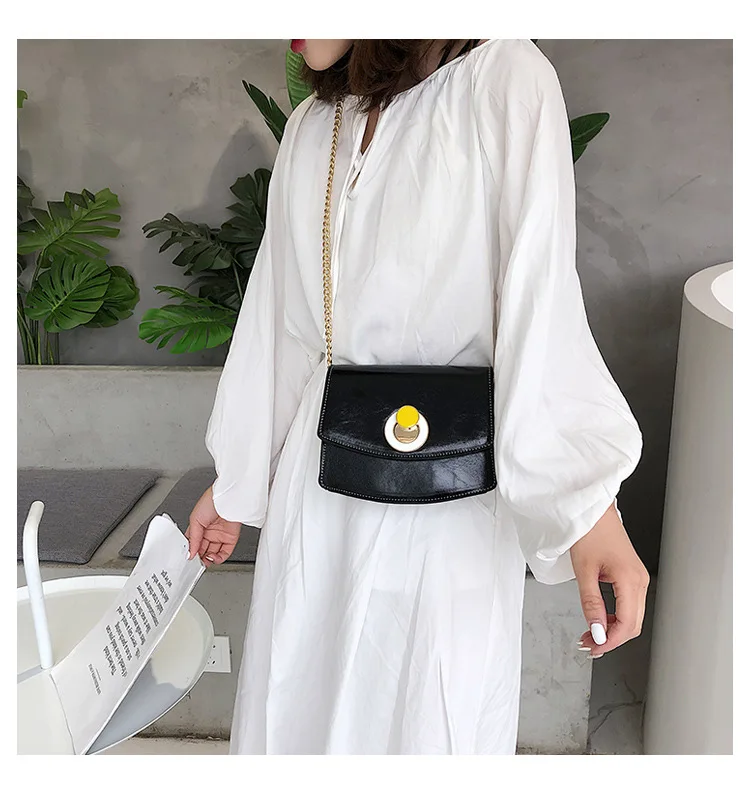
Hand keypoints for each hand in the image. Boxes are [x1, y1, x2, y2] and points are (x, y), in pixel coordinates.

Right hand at [186, 485, 241, 566]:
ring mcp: (220, 535)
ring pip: (213, 554)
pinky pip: (225, 553)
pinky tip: (213, 558)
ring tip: (203, 561)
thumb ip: (193, 538)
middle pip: (203, 550)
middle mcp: (210, 532)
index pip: (193, 544)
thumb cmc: (211, 501)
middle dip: (198, 559)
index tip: (187, 560)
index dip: (190, 552)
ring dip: (208, 560)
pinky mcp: (231, 538)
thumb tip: (190, 553)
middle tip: (195, 564)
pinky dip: (219, 558)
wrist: (228, 498)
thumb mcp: (195, 520)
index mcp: (199, 527)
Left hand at [569, 501, 649, 658]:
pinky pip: (629, 604)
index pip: (627, 624)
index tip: (593, 648)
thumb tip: (597, 631)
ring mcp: (638, 578)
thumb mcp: (584, 571)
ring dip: (613, 629)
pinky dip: (615, 616)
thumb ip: (591, 604)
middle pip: (633, 624)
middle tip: (589, 645)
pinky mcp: (632, 575)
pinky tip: (599, 619)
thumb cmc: (589, 532)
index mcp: (631, 580)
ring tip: (591, 634)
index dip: (611, 642)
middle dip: (612, 639)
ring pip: (632, 616)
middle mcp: (640, 580)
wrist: (592, 510)